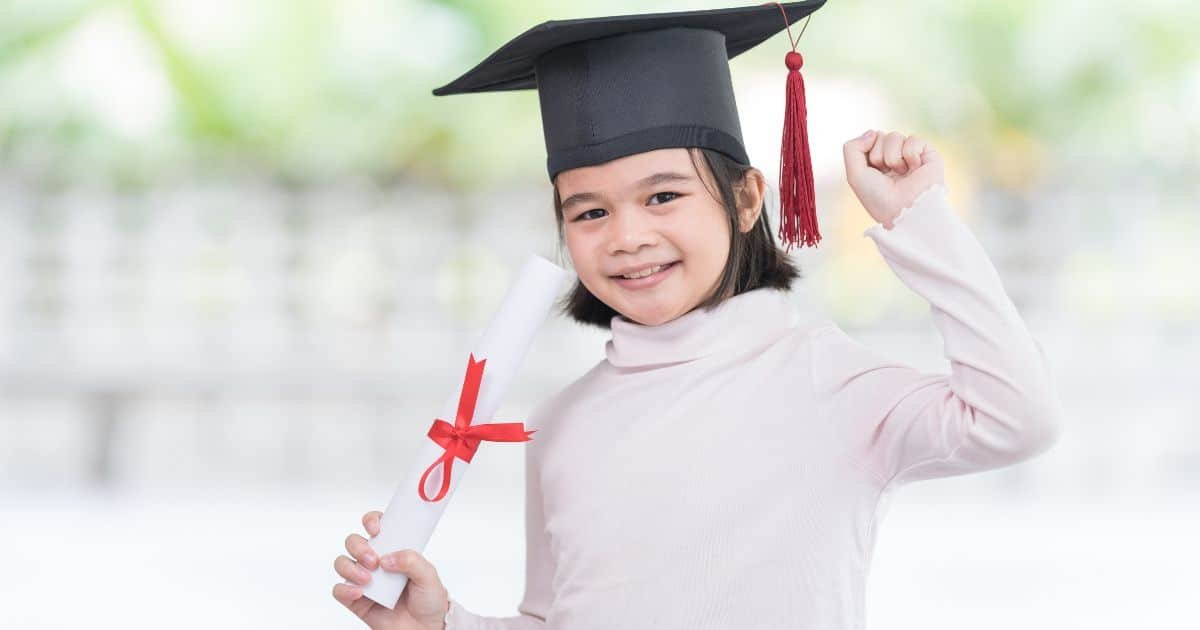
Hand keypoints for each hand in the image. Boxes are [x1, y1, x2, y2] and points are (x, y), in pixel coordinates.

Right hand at [332, 510, 449, 629]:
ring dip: (351, 567)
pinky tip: (359, 592)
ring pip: (342, 563)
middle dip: (359, 547)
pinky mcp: (356, 600)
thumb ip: (412, 561)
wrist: (425, 629)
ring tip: (368, 579)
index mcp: (393, 549)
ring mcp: (364, 580)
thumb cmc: (429, 600)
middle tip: (374, 560)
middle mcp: (375, 562)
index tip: (376, 528)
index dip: (371, 520)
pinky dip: (345, 589)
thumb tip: (388, 558)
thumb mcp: (429, 576)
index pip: (376, 526)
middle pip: (354, 541)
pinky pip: (339, 590)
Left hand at [843, 130, 944, 228]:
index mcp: (878, 163)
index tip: (873, 173)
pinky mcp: (928, 154)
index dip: (867, 153)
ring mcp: (911, 155)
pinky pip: (913, 139)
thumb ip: (852, 148)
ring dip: (893, 157)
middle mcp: (894, 158)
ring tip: (901, 174)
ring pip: (895, 136)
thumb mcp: (855, 175)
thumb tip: (872, 132)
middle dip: (879, 155)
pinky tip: (914, 169)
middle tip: (887, 175)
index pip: (869, 139)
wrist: (905, 210)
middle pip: (880, 135)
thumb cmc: (879, 198)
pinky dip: (910, 155)